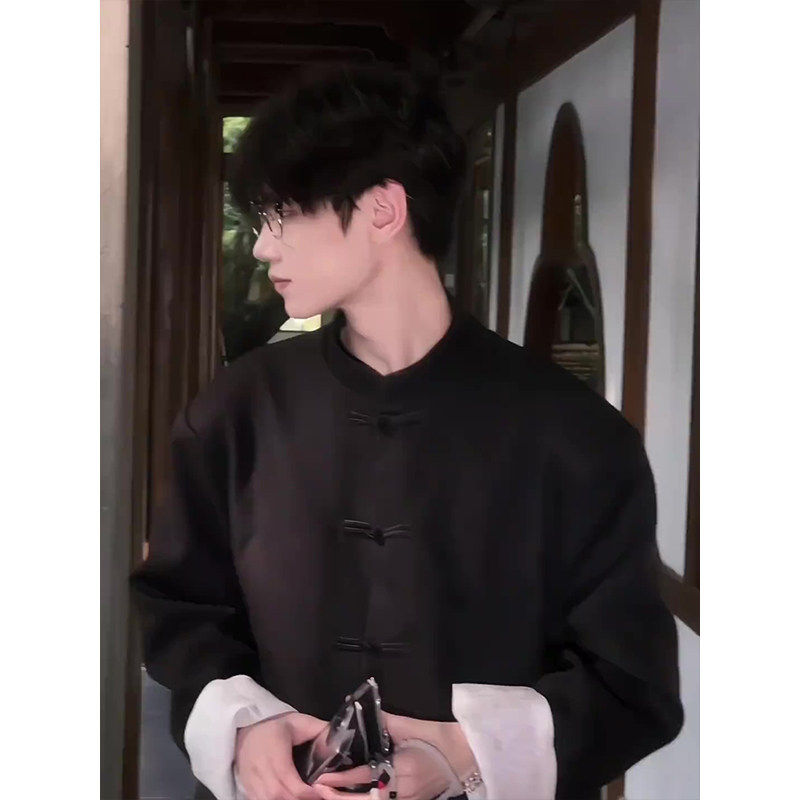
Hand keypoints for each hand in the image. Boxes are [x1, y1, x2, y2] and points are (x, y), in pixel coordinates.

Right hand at [234, 711, 327, 799]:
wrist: (245, 729)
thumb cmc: (274, 726)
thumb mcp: (298, 722)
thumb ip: (319, 730)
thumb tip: (339, 738)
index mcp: (274, 752)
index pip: (290, 782)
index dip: (308, 793)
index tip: (322, 791)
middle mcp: (260, 769)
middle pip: (279, 796)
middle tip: (316, 795)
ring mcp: (250, 780)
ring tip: (302, 796)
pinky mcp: (247, 788)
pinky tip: (287, 797)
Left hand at [312, 711, 477, 799]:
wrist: (463, 756)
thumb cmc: (436, 737)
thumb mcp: (409, 727)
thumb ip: (383, 723)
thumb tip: (358, 712)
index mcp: (403, 768)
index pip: (365, 776)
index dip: (342, 780)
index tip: (321, 778)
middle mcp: (403, 790)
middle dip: (340, 798)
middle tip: (318, 791)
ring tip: (328, 796)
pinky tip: (350, 798)